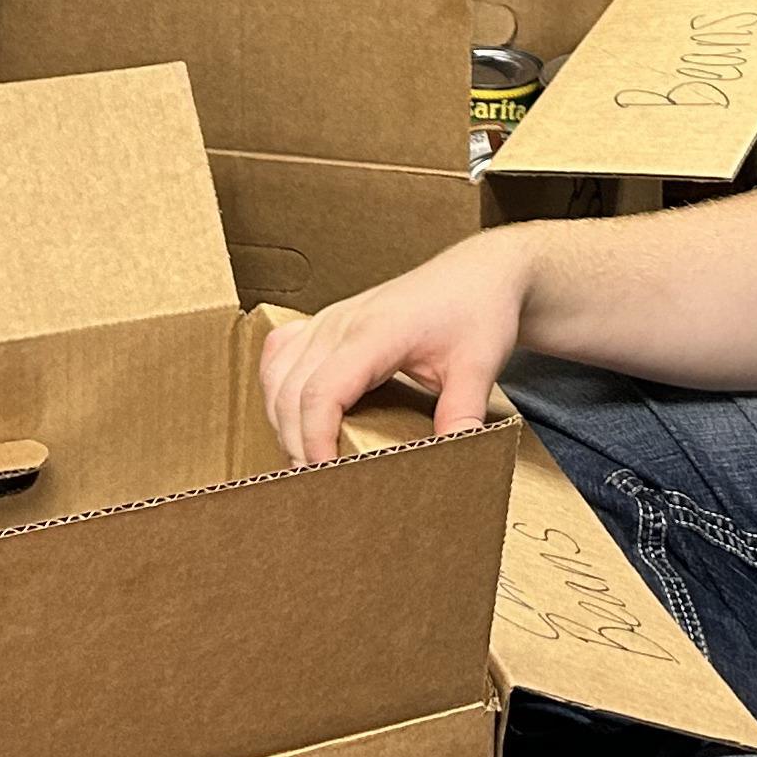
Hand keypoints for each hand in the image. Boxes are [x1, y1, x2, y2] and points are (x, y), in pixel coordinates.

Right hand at [256, 231, 533, 465]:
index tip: (326, 476)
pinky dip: (276, 388)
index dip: (314, 440)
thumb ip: (462, 412)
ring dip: (282, 420)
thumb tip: (452, 457)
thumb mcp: (478, 364)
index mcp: (376, 332)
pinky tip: (289, 412)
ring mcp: (330, 318)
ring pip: (277, 375)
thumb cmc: (478, 310)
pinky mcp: (328, 321)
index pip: (321, 392)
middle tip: (319, 484)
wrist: (480, 272)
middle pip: (290, 391)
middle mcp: (342, 323)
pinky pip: (280, 354)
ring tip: (307, 458)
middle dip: (296, 442)